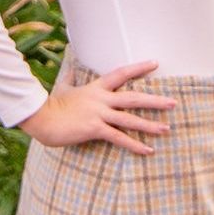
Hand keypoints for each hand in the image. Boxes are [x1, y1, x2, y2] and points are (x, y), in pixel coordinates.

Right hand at [22, 60, 175, 155]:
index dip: (139, 68)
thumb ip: (71, 76)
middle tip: (173, 103)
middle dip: (155, 101)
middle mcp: (101, 99)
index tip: (156, 64)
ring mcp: (98, 114)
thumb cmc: (51, 104)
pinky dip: (134, 145)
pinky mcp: (94, 129)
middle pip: (134, 98)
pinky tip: (148, 150)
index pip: (122, 73)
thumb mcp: (63, 87)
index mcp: (96, 88)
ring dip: (150, 125)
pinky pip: (119, 138)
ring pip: (130, 119)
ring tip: (167, 129)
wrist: (40, 117)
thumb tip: (71, 65)